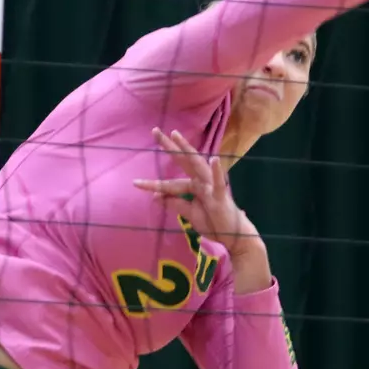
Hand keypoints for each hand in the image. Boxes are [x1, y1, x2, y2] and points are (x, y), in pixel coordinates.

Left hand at [135, 128, 260, 253]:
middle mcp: (202, 182)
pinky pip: (218, 183)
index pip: (171, 181)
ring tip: (176, 136)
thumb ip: (175, 203)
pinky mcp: (221, 197)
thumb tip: (155, 197)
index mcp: (195, 186)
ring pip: (197, 166)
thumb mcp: (189, 213)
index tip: (136, 182)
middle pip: (184, 161)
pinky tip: (214, 159)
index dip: (153, 182)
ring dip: (187, 150)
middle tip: (155, 131)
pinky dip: (216, 172)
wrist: (232, 237)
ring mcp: (211, 187)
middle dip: (170, 146)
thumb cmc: (213, 223)